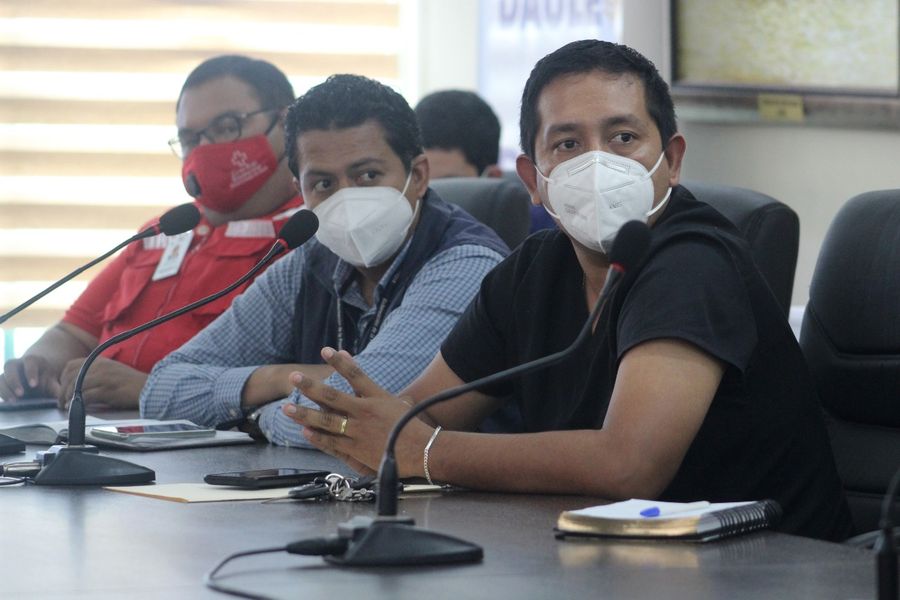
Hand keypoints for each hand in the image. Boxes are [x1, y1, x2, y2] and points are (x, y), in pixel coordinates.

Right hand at [0, 356, 61, 399]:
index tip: (34, 385)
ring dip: (5, 389)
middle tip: (21, 394)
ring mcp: (8, 373)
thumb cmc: (47, 380)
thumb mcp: (53, 382)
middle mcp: (18, 364)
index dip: (31, 372)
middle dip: (14, 380)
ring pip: (1, 377)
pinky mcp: (2, 382)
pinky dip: (1, 394)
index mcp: (33, 360)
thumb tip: (63, 400)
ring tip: (13, 401)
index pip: (30, 362)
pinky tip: (7, 403)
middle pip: (10, 366)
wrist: (37, 378)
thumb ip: (57, 389)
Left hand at [57, 357, 147, 409]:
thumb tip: (79, 385)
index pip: (71, 365)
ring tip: (66, 406)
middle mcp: (100, 367)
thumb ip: (96, 374)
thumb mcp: (112, 371)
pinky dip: (78, 402)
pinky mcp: (107, 390)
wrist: (149, 387)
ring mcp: (103, 378)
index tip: (62, 388)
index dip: (63, 378)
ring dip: (68, 398)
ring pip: (75, 386)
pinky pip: (86, 396)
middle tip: (61, 401)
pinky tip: (76, 407)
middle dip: (62, 390)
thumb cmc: (132, 383)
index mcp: (100, 361)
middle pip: (70, 376)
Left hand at [283, 347, 430, 477]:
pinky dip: (317, 437)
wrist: (425, 452)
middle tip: (295, 377)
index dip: (340, 362)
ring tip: (287, 407)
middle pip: (333, 396)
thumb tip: (372, 388)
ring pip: (326, 421)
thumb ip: (384, 397)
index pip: (356, 374)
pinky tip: (304, 431)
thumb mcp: (401, 405)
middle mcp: (366, 411)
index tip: (327, 350)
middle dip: (311, 386)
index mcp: (378, 397)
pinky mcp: (357, 450)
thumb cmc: (415, 429)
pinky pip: (332, 442)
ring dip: (305, 414)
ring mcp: (359, 431)